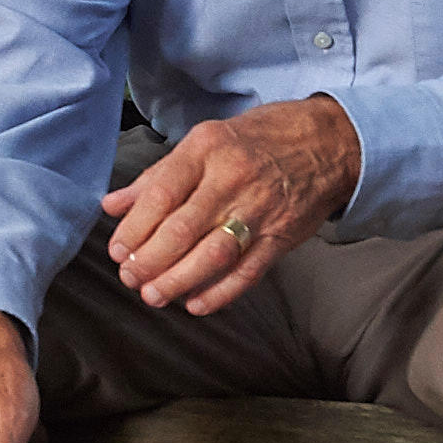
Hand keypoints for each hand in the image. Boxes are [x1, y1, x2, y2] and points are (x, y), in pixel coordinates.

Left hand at [97, 97, 360, 313]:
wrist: (330, 142)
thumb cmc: (260, 138)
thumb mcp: (206, 140)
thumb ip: (157, 176)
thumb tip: (112, 206)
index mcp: (208, 149)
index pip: (162, 193)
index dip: (135, 227)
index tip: (117, 249)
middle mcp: (232, 179)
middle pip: (183, 229)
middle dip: (150, 260)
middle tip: (130, 277)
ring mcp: (260, 210)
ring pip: (212, 254)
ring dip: (178, 280)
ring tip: (153, 295)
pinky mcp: (282, 236)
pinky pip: (247, 271)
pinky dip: (220, 292)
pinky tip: (196, 304)